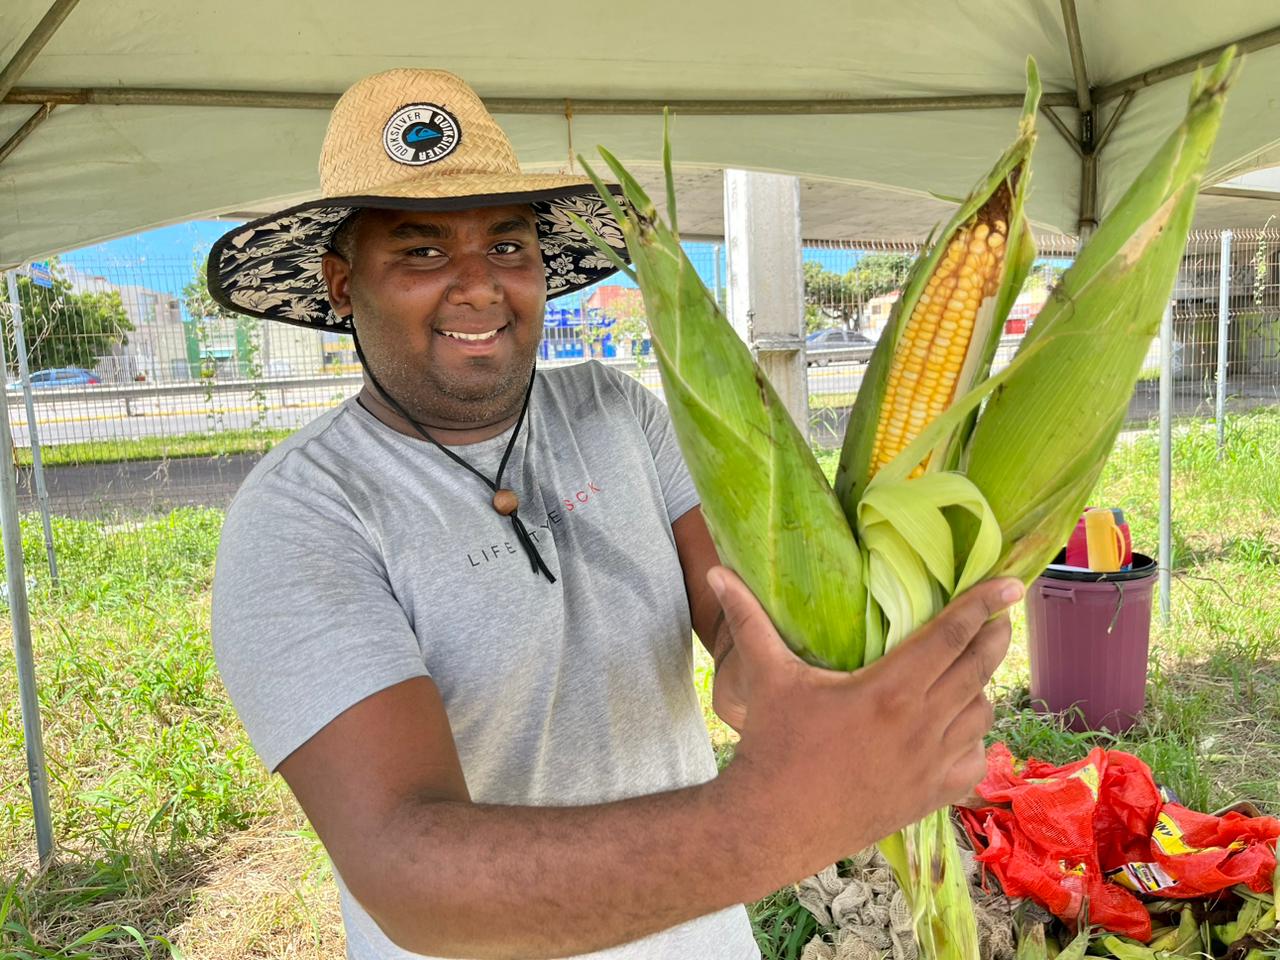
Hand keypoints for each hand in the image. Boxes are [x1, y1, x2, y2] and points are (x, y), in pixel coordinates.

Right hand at [706, 565, 1018, 876]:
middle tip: (1000, 614)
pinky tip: (958, 726)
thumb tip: (718, 570)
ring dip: (980, 686)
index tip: (1011, 584)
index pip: (951, 635)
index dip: (984, 604)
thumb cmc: (772, 745)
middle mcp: (920, 725)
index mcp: (888, 690)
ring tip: (968, 669)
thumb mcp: (765, 677)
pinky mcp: (931, 796)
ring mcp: (931, 764)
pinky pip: (975, 759)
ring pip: (981, 713)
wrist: (775, 825)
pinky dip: (974, 737)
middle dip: (995, 635)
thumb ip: (747, 619)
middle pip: (977, 668)